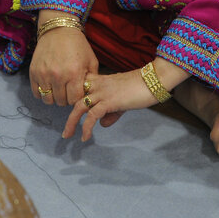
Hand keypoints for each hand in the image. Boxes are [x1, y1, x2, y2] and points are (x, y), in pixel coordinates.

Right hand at [30, 10, 97, 106]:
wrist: (58, 29)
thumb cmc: (77, 45)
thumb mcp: (91, 60)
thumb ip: (92, 79)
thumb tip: (89, 94)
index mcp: (74, 73)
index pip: (75, 100)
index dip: (77, 98)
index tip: (77, 92)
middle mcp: (58, 76)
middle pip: (61, 102)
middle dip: (66, 98)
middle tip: (68, 90)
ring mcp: (44, 74)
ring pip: (48, 100)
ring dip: (54, 97)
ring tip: (58, 89)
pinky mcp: (33, 72)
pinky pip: (36, 93)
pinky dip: (42, 93)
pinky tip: (48, 86)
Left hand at [62, 57, 190, 140]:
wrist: (152, 80)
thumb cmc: (140, 88)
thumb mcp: (123, 101)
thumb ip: (112, 112)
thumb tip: (103, 124)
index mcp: (99, 81)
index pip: (79, 88)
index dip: (72, 99)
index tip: (69, 114)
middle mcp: (97, 85)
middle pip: (74, 98)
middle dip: (69, 116)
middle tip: (65, 131)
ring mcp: (102, 92)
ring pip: (79, 107)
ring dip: (72, 123)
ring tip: (68, 135)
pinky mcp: (109, 101)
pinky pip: (92, 115)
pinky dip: (86, 127)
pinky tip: (85, 137)